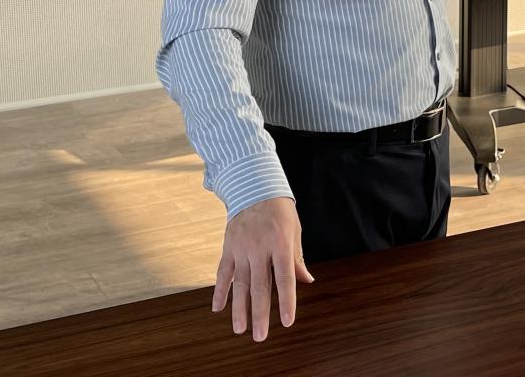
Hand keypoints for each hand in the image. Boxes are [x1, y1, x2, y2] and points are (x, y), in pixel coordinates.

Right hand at [212, 196, 313, 340]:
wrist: (254, 186)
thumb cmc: (280, 211)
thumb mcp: (294, 230)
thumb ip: (297, 257)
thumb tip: (306, 280)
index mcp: (280, 243)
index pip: (284, 277)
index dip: (286, 300)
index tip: (286, 321)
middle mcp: (259, 247)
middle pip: (260, 286)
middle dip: (260, 314)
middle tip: (260, 337)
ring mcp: (241, 248)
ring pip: (239, 284)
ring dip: (239, 309)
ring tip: (240, 330)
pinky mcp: (228, 247)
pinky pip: (222, 273)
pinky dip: (219, 291)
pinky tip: (217, 309)